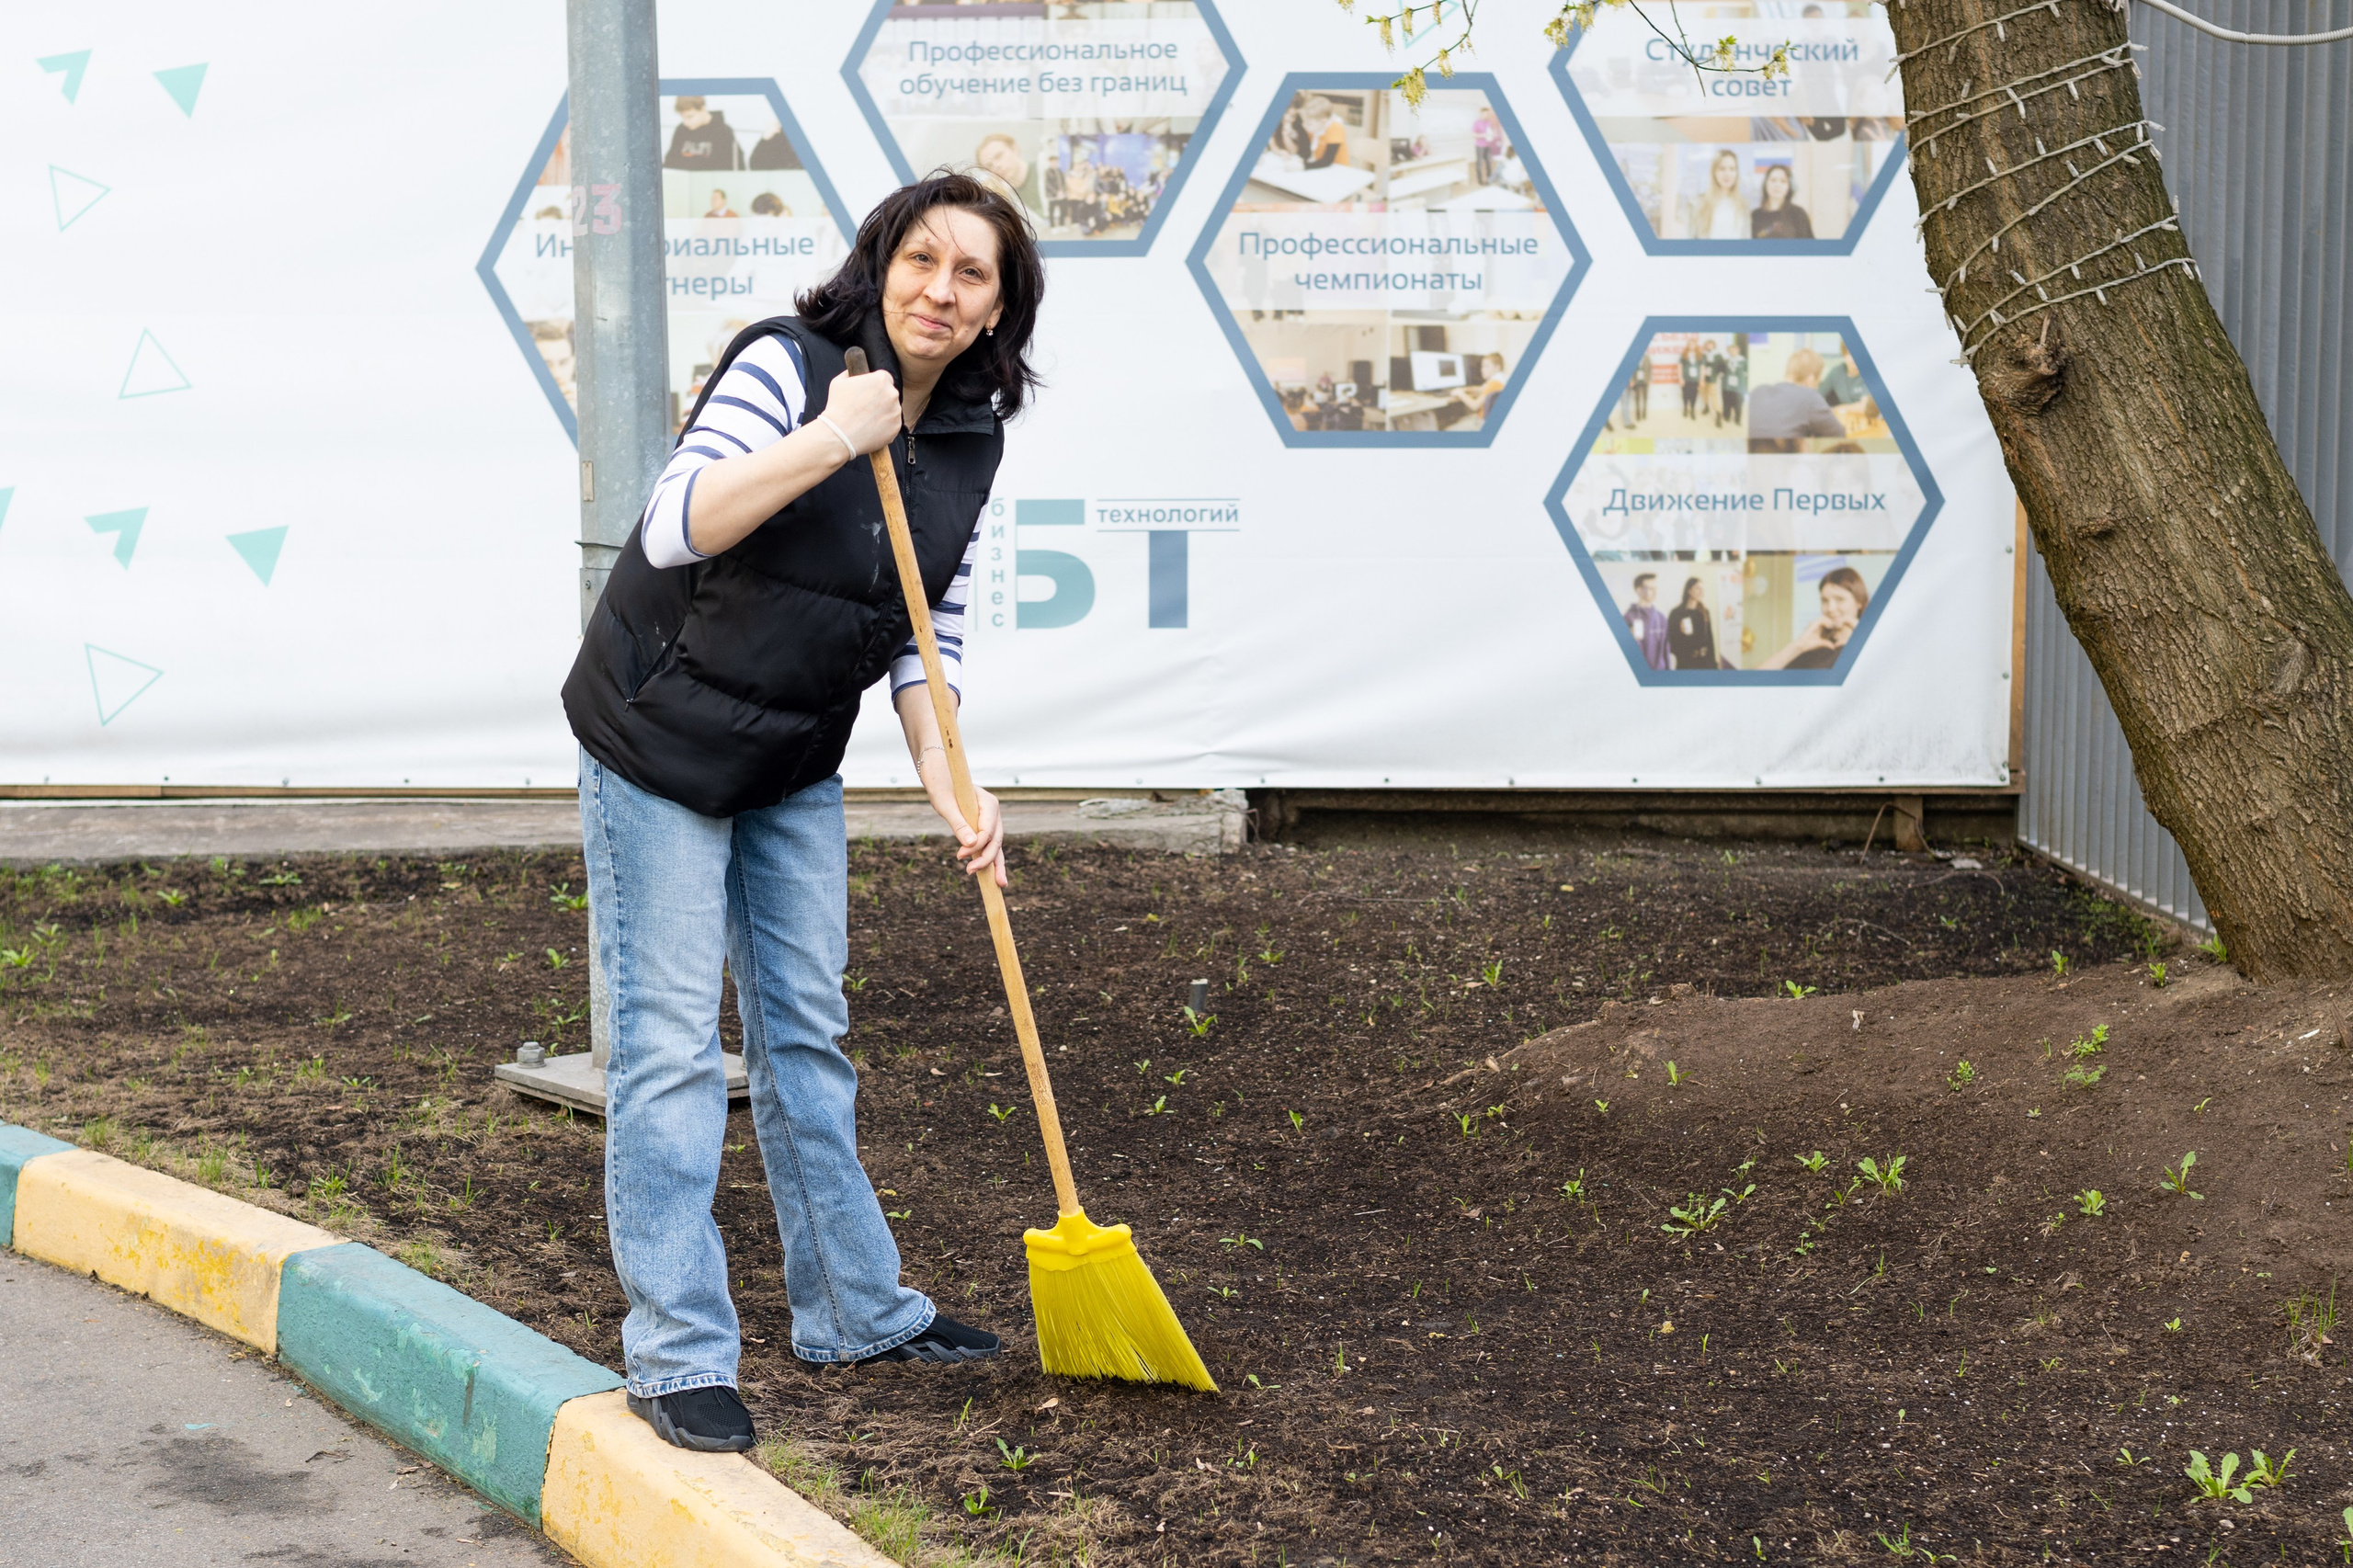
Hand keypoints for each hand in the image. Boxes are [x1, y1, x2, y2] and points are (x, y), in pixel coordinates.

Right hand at [824, 367, 900, 455]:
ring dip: (883, 413)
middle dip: (881, 399)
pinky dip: (884, 427)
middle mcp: (892, 394)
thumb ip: (850, 374)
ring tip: (867, 419)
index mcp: (881, 379)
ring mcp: (896, 411)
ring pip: (892, 409)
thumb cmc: (837, 408)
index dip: (876, 385)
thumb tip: (852, 372)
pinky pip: (892, 424)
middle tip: (866, 407)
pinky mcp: (896, 427)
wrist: (839, 435)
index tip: (870, 392)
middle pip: (890, 393)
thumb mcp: (839, 382)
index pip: (885, 378)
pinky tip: (871, 428)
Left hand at [918, 754, 1006, 887]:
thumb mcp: (945, 805)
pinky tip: (993, 877)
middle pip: (996, 840)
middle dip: (987, 859)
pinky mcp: (984, 827)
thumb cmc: (941, 786)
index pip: (988, 830)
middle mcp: (993, 812)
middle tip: (969, 872)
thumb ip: (958, 824)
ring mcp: (991, 820)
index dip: (977, 846)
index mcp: (989, 803)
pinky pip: (990, 845)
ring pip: (996, 845)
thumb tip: (970, 845)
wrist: (940, 775)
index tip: (960, 855)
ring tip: (996, 885)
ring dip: (994, 864)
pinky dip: (990, 859)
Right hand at [1795, 616, 1835, 650]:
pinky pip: (1821, 619)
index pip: (1827, 623)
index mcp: (1819, 629)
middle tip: (1838, 625)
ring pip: (1824, 617)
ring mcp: (1814, 623)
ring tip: (1833, 627)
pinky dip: (1826, 622)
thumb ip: (1827, 643)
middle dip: (1833, 621)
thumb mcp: (1821, 643)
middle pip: (1826, 618)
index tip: (1839, 627)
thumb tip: (1833, 647)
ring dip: (1830, 621)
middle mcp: (1816, 625)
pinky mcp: (1812, 624)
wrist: (1802, 646)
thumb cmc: (1809, 645)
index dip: (1833, 624)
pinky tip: (1829, 627)